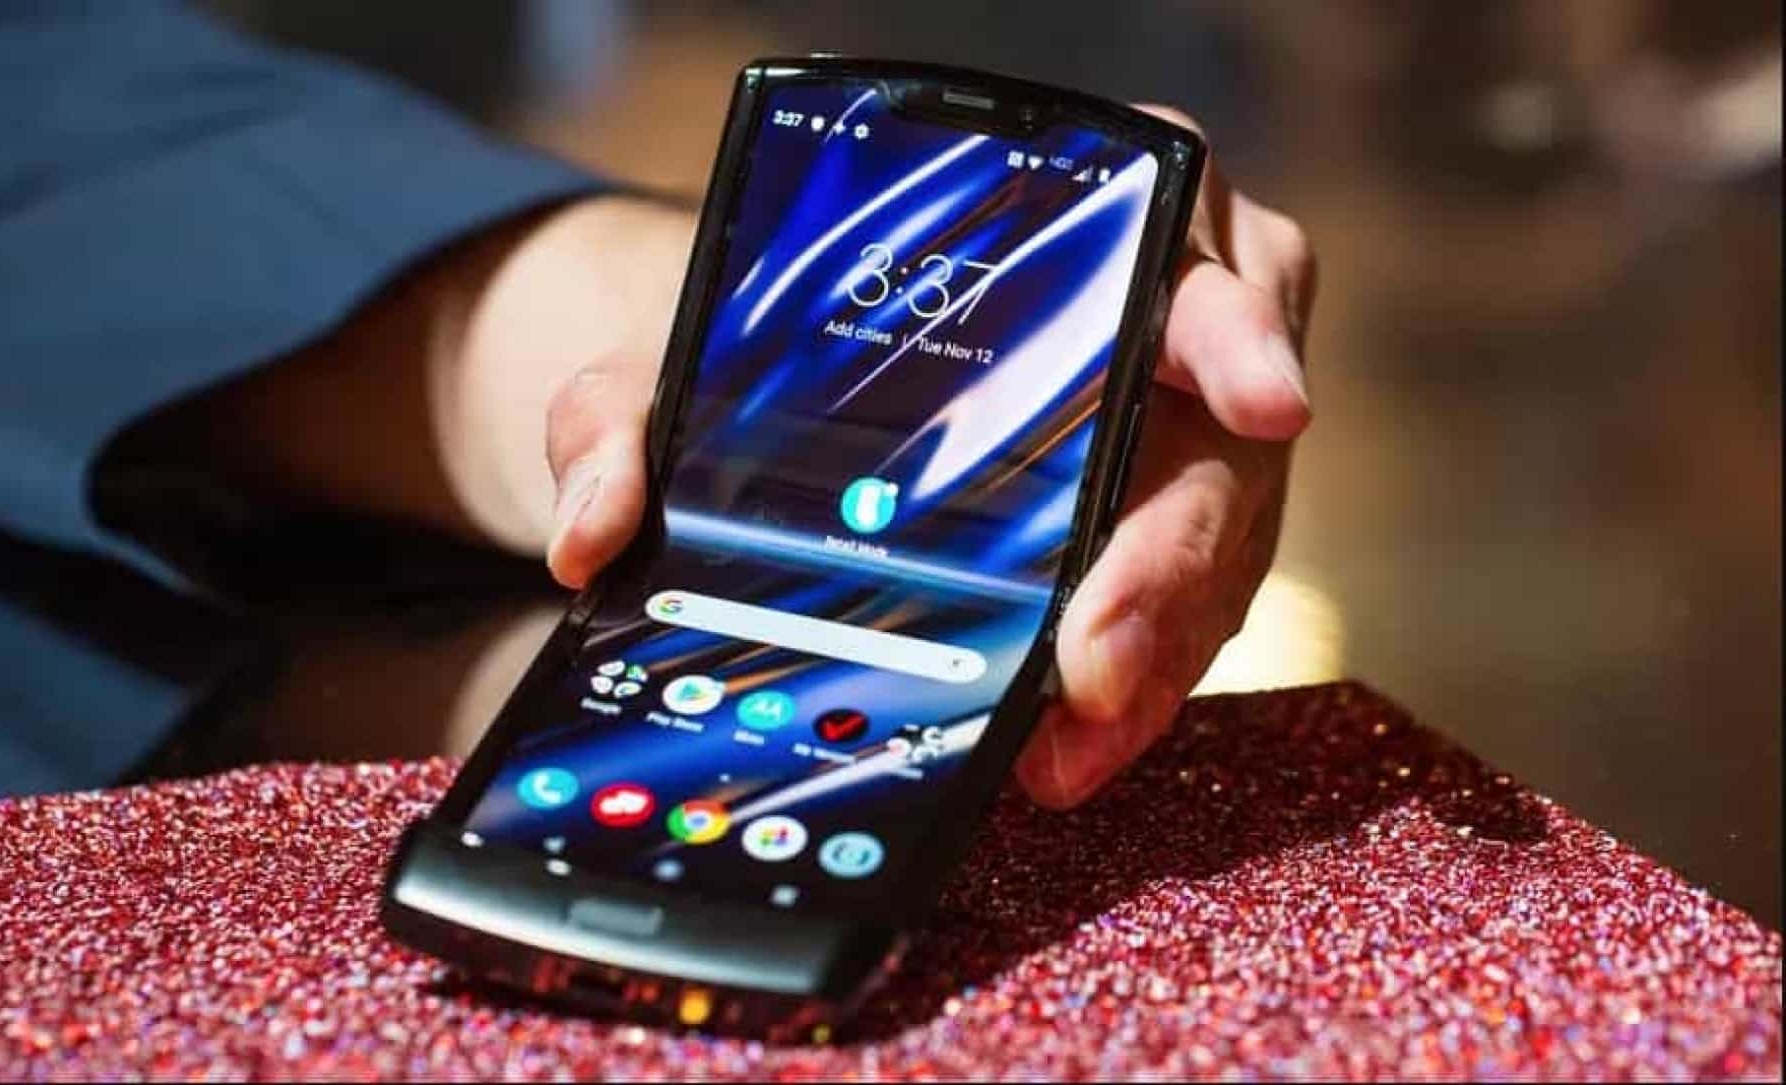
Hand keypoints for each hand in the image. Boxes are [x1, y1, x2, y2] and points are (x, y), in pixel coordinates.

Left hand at [545, 110, 1316, 809]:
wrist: (787, 401)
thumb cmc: (766, 347)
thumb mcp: (675, 360)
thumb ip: (623, 419)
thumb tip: (593, 532)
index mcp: (1085, 228)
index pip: (1194, 254)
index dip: (1241, 330)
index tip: (1260, 402)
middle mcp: (1158, 334)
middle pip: (1226, 442)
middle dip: (1176, 562)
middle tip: (1097, 665)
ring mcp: (1171, 444)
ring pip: (1220, 553)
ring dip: (1153, 659)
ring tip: (1063, 750)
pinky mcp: (1153, 539)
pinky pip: (1179, 618)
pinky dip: (1128, 691)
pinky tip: (1059, 751)